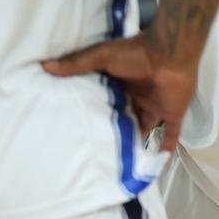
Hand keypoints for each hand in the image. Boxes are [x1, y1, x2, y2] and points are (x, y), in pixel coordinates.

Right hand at [42, 32, 197, 152]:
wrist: (170, 53)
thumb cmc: (136, 53)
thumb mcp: (103, 56)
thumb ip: (78, 63)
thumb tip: (46, 66)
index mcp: (123, 84)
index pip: (108, 103)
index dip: (97, 116)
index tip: (80, 131)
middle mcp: (140, 97)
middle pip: (126, 119)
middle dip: (115, 133)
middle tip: (97, 153)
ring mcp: (157, 106)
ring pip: (145, 129)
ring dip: (136, 144)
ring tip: (119, 166)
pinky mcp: (173, 113)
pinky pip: (171, 135)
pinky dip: (165, 148)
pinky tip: (155, 165)